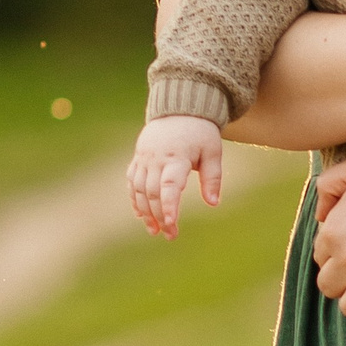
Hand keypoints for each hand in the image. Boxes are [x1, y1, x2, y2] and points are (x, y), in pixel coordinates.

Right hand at [127, 116, 225, 237]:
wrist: (179, 110)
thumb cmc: (200, 133)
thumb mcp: (213, 152)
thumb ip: (213, 178)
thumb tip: (213, 204)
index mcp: (176, 157)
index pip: (169, 185)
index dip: (169, 206)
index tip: (172, 223)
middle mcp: (156, 159)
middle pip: (153, 192)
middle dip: (160, 216)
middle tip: (171, 235)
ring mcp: (144, 159)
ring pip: (139, 190)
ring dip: (145, 212)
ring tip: (154, 231)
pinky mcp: (138, 159)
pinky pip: (132, 182)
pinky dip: (135, 200)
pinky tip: (142, 216)